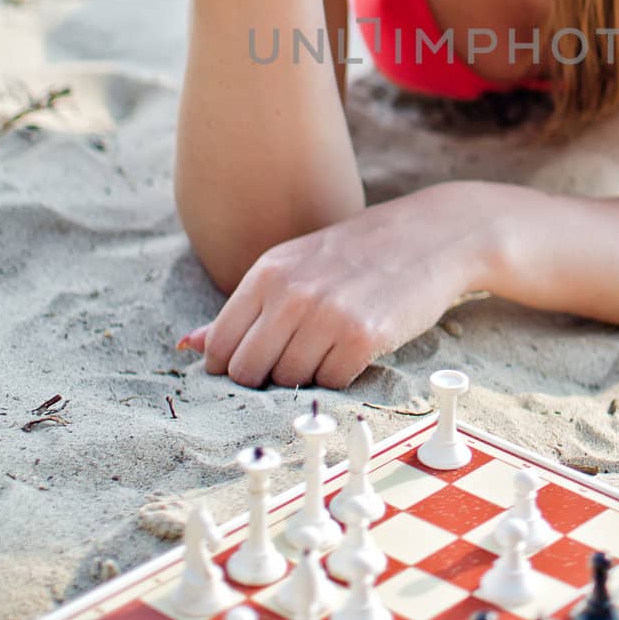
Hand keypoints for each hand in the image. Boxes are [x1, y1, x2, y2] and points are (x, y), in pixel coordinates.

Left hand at [175, 183, 503, 388]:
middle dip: (270, 377)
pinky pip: (331, 383)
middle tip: (301, 357)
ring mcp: (327, 315)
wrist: (431, 236)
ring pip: (290, 382)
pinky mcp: (364, 336)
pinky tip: (357, 348)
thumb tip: (187, 346)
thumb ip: (242, 310)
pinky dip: (341, 376)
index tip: (262, 362)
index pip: (221, 349)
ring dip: (308, 376)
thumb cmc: (356, 255)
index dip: (236, 367)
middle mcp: (292, 293)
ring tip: (332, 345)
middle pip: (249, 373)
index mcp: (267, 273)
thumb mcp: (294, 268)